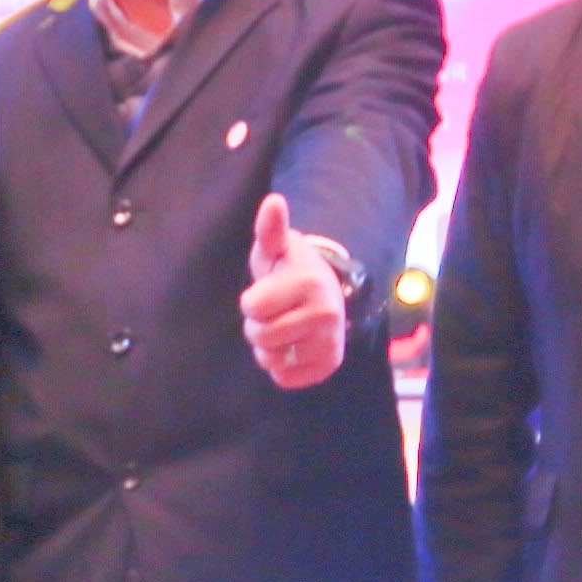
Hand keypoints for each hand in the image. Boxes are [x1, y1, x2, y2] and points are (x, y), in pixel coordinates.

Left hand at [238, 193, 347, 390]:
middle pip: (260, 337)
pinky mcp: (329, 365)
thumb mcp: (276, 248)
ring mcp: (330, 343)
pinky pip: (284, 379)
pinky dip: (282, 366)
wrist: (325, 292)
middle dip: (257, 325)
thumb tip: (272, 201)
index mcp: (310, 283)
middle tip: (274, 311)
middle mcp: (326, 314)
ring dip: (268, 347)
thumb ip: (270, 229)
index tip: (267, 291)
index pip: (251, 307)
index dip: (252, 301)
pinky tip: (293, 345)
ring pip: (271, 360)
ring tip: (283, 327)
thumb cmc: (289, 269)